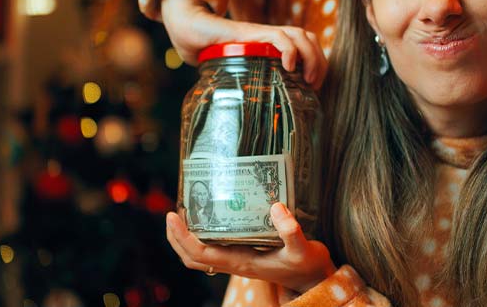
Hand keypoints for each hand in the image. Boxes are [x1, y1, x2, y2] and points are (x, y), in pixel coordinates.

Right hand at [159, 0, 327, 88]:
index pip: (308, 45)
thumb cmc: (213, 53)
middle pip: (309, 39)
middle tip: (313, 85)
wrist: (193, 30)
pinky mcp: (251, 33)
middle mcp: (272, 37)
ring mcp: (263, 34)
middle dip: (319, 62)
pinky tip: (288, 65)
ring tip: (307, 78)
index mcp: (273, 45)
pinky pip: (278, 36)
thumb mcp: (238, 71)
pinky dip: (289, 50)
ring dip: (311, 56)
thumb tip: (254, 117)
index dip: (318, 63)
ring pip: (300, 35)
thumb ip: (249, 83)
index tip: (314, 87)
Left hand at [165, 202, 336, 293]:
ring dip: (185, 237)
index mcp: (241, 262)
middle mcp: (234, 262)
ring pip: (199, 255)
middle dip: (176, 237)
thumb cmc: (308, 266)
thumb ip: (292, 231)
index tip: (173, 215)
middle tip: (173, 211)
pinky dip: (202, 234)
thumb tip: (276, 207)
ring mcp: (236, 259)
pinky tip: (208, 216)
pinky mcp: (242, 254)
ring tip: (184, 211)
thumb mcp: (304, 249)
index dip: (182, 236)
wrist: (314, 278)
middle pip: (191, 257)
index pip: (199, 254)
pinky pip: (213, 248)